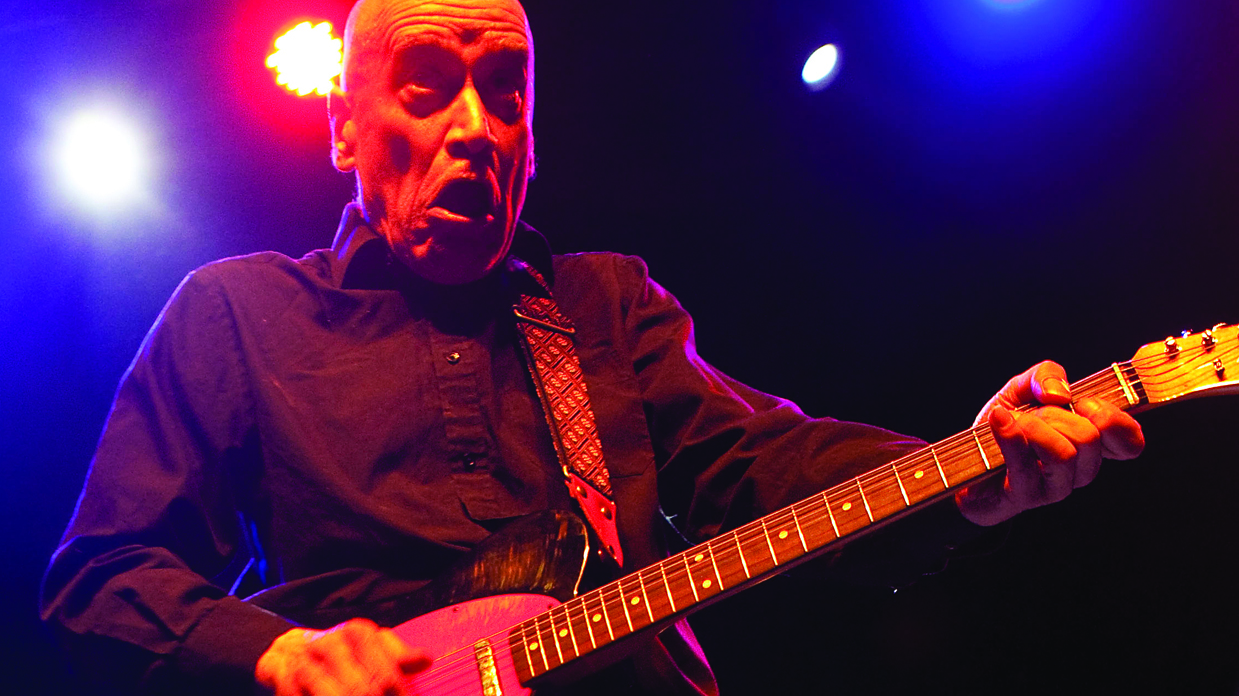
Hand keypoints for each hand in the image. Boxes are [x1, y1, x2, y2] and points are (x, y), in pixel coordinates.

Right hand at [256, 618, 430, 695]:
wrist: (288, 652)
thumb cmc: (341, 655)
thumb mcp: (372, 648)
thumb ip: (399, 655)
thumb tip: (426, 660)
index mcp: (359, 634)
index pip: (387, 677)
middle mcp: (332, 643)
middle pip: (364, 691)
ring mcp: (306, 660)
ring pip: (339, 695)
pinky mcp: (284, 678)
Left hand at [955, 361, 1143, 525]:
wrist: (963, 460)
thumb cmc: (1002, 425)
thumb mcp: (1023, 389)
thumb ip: (1046, 375)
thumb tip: (1061, 393)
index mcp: (1091, 444)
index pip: (1131, 441)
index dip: (1114, 419)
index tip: (1083, 404)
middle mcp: (1080, 470)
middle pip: (1089, 438)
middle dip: (1054, 415)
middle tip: (1032, 413)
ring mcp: (1054, 488)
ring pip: (1063, 454)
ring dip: (1032, 427)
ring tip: (1011, 422)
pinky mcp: (1025, 497)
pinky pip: (1026, 463)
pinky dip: (1010, 434)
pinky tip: (998, 421)